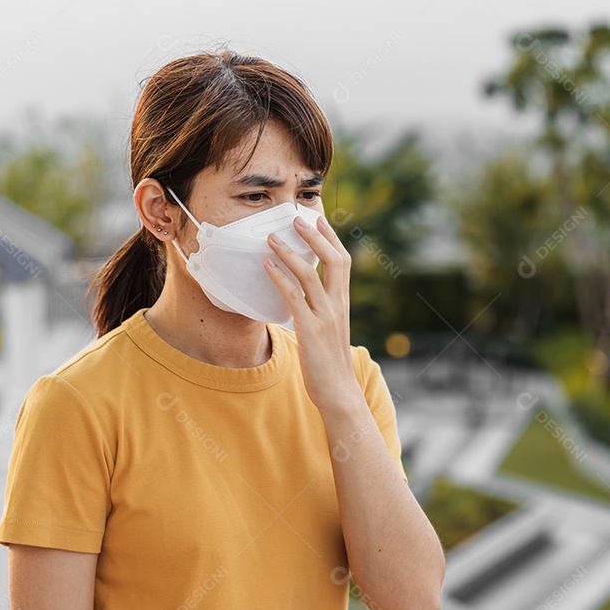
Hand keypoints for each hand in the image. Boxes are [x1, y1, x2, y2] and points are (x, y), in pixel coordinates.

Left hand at [264, 214, 361, 414]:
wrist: (339, 392)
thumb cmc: (329, 364)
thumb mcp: (329, 330)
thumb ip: (320, 311)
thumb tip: (302, 299)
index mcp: (343, 303)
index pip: (342, 262)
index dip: (331, 238)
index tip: (317, 219)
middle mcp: (338, 305)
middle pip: (334, 260)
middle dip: (316, 236)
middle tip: (297, 217)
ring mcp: (325, 316)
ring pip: (311, 275)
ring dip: (290, 253)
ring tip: (271, 237)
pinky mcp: (311, 330)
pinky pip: (294, 297)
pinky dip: (280, 278)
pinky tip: (266, 266)